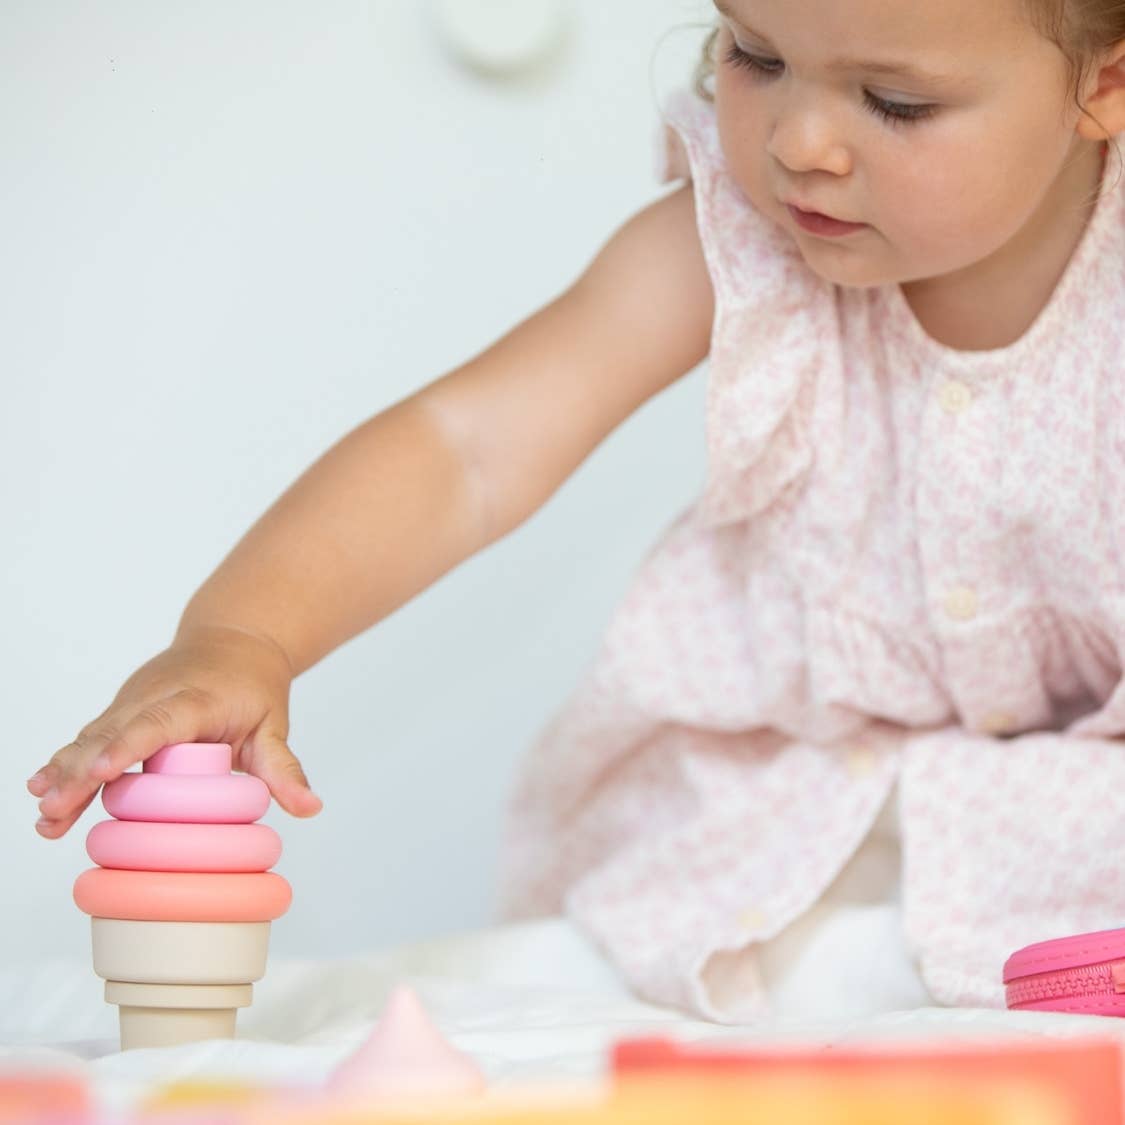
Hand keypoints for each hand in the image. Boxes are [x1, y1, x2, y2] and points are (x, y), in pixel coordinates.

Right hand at [28, 624, 321, 837]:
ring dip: (64, 773)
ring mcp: (132, 700)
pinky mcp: (120, 710)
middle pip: (112, 734)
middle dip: (80, 771)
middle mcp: (155, 696)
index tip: (100, 772)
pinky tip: (42, 791)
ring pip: (93, 736)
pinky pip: (90, 738)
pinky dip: (66, 764)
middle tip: (54, 808)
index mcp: (195, 699)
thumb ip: (284, 767)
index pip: (159, 723)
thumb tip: (310, 809)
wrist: (235, 641)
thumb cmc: (254, 687)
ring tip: (44, 813)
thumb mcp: (274, 726)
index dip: (128, 747)